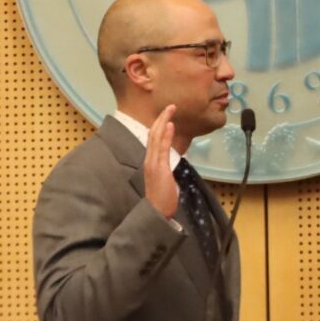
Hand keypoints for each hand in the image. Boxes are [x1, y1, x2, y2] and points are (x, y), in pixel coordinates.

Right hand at [144, 104, 177, 218]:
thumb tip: (171, 164)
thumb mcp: (165, 180)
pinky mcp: (158, 169)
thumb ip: (165, 169)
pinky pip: (162, 148)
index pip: (153, 140)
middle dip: (161, 119)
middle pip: (153, 134)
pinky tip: (169, 124)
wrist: (156, 214)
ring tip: (170, 109)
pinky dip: (165, 135)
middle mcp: (149, 160)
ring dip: (163, 121)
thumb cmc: (162, 200)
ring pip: (156, 138)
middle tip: (170, 106)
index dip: (159, 126)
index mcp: (151, 162)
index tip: (167, 115)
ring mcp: (152, 164)